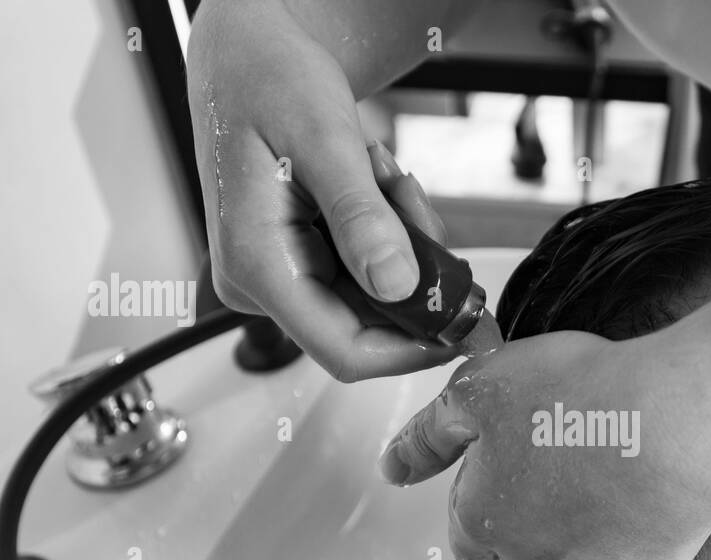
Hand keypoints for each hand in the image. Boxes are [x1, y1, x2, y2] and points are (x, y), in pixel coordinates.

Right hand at [186, 0, 456, 380]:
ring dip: (401, 242)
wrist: (246, 59)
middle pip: (370, 323)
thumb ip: (360, 216)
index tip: (465, 322)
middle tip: (410, 198)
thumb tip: (397, 284)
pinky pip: (366, 273)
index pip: (346, 350)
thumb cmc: (266, 80)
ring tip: (382, 177)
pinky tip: (374, 185)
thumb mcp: (323, 137)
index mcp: (257, 265)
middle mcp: (260, 284)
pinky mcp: (297, 264)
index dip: (414, 349)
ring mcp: (278, 277)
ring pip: (376, 296)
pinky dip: (388, 233)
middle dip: (413, 271)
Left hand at [378, 332, 710, 559]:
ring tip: (598, 536)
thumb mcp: (481, 389)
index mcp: (485, 518)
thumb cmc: (577, 392)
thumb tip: (391, 468)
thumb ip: (430, 434)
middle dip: (530, 550)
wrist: (674, 419)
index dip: (482, 518)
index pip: (468, 542)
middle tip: (556, 508)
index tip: (504, 499)